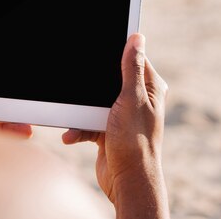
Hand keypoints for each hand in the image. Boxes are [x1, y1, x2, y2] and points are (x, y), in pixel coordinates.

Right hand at [61, 33, 169, 217]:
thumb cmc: (135, 141)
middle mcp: (138, 99)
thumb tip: (137, 38)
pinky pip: (88, 121)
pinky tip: (71, 135)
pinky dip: (79, 128)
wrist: (127, 182)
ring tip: (73, 120)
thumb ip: (132, 68)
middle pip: (109, 78)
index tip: (98, 46)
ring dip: (81, 112)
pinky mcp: (108, 129)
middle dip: (91, 85)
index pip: (134, 58)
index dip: (117, 51)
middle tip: (79, 86)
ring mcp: (122, 114)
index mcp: (150, 87)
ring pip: (95, 101)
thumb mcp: (131, 98)